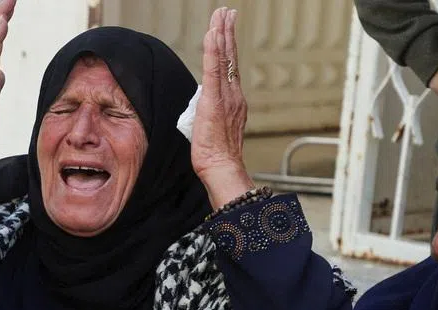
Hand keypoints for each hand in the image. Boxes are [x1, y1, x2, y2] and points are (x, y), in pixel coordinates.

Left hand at [192, 7, 254, 208]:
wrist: (221, 166)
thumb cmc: (216, 154)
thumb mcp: (213, 126)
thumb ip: (210, 110)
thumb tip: (203, 104)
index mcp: (233, 100)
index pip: (229, 66)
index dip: (227, 46)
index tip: (225, 28)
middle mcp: (234, 94)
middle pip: (229, 56)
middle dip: (227, 31)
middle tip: (227, 12)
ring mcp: (226, 96)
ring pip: (223, 58)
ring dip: (221, 34)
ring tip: (221, 15)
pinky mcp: (214, 100)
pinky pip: (213, 70)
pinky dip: (213, 51)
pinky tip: (213, 35)